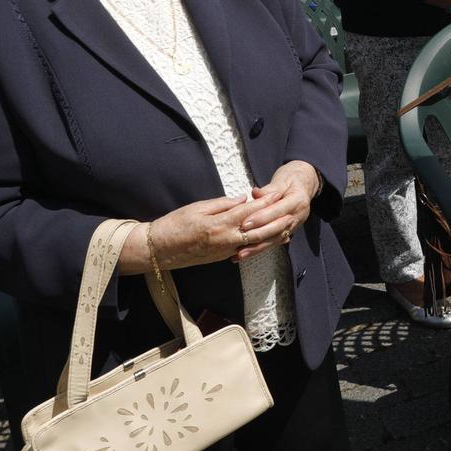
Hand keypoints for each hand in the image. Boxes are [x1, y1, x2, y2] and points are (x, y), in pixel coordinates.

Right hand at [142, 193, 294, 270]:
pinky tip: (267, 241)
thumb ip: (222, 204)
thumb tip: (242, 199)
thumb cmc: (174, 225)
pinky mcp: (220, 258)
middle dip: (276, 222)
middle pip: (258, 230)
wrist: (158, 250)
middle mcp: (225, 239)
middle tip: (291, 214)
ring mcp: (224, 251)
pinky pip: (244, 250)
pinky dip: (258, 245)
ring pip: (254, 243)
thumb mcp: (197, 208)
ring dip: (271, 236)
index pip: (249, 211)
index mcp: (219, 224)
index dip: (265, 202)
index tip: (278, 193)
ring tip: (287, 229)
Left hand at [241, 161, 320, 252]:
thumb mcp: (282, 180)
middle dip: (257, 236)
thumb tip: (255, 193)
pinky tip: (246, 254)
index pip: (277, 211)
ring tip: (240, 254)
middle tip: (239, 240)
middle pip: (276, 229)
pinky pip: (274, 242)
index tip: (244, 223)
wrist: (305, 183)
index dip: (261, 218)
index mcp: (298, 200)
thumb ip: (268, 189)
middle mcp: (298, 215)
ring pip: (275, 240)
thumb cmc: (291, 179)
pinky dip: (260, 249)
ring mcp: (294, 225)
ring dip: (257, 248)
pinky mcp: (289, 231)